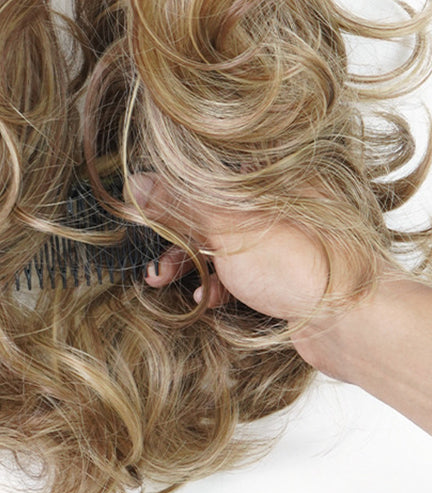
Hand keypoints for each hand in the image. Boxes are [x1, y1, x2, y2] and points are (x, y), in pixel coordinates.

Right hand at [129, 173, 330, 322]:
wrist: (354, 320)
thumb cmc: (298, 261)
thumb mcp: (226, 227)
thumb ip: (179, 204)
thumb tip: (136, 183)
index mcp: (271, 176)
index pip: (209, 172)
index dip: (172, 190)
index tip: (144, 210)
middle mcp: (280, 202)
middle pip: (212, 211)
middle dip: (175, 236)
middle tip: (149, 255)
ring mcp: (285, 239)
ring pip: (224, 244)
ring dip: (191, 263)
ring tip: (161, 281)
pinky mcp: (288, 273)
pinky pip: (243, 270)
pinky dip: (220, 282)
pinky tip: (207, 298)